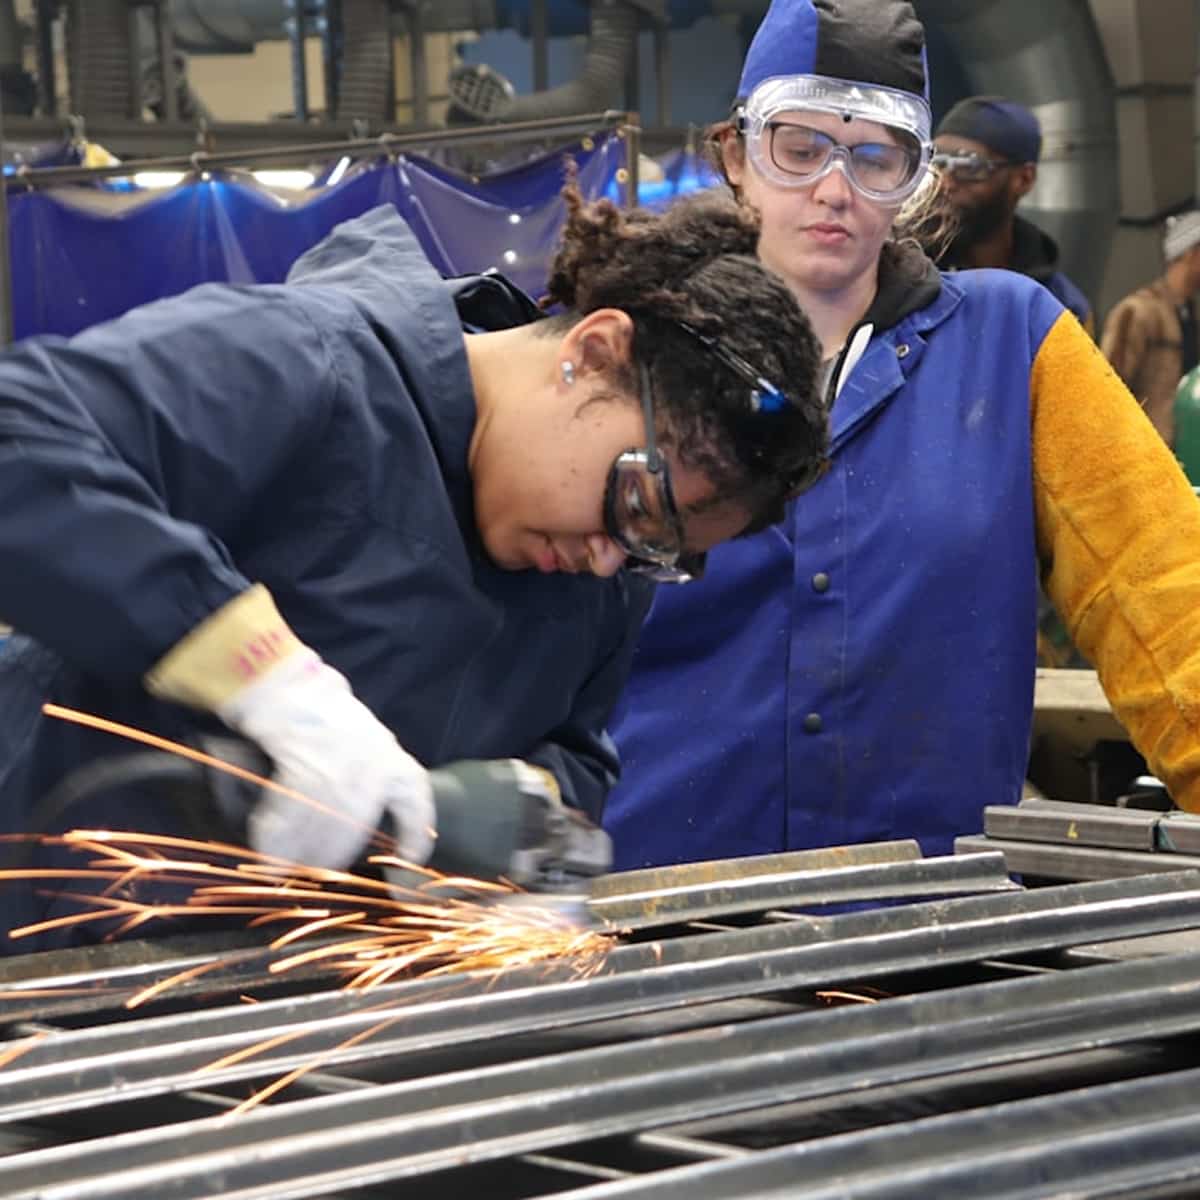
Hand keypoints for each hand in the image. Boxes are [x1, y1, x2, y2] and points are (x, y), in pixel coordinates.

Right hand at [145, 585, 434, 869]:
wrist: (286, 684)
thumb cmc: (322, 714)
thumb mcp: (362, 742)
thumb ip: (367, 781)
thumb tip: (351, 831)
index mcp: (391, 759)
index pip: (415, 805)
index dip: (414, 839)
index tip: (408, 865)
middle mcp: (373, 764)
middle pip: (356, 828)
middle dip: (332, 858)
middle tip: (313, 874)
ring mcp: (341, 765)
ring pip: (322, 828)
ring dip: (300, 856)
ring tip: (284, 871)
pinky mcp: (304, 765)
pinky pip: (291, 817)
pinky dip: (276, 840)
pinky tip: (267, 855)